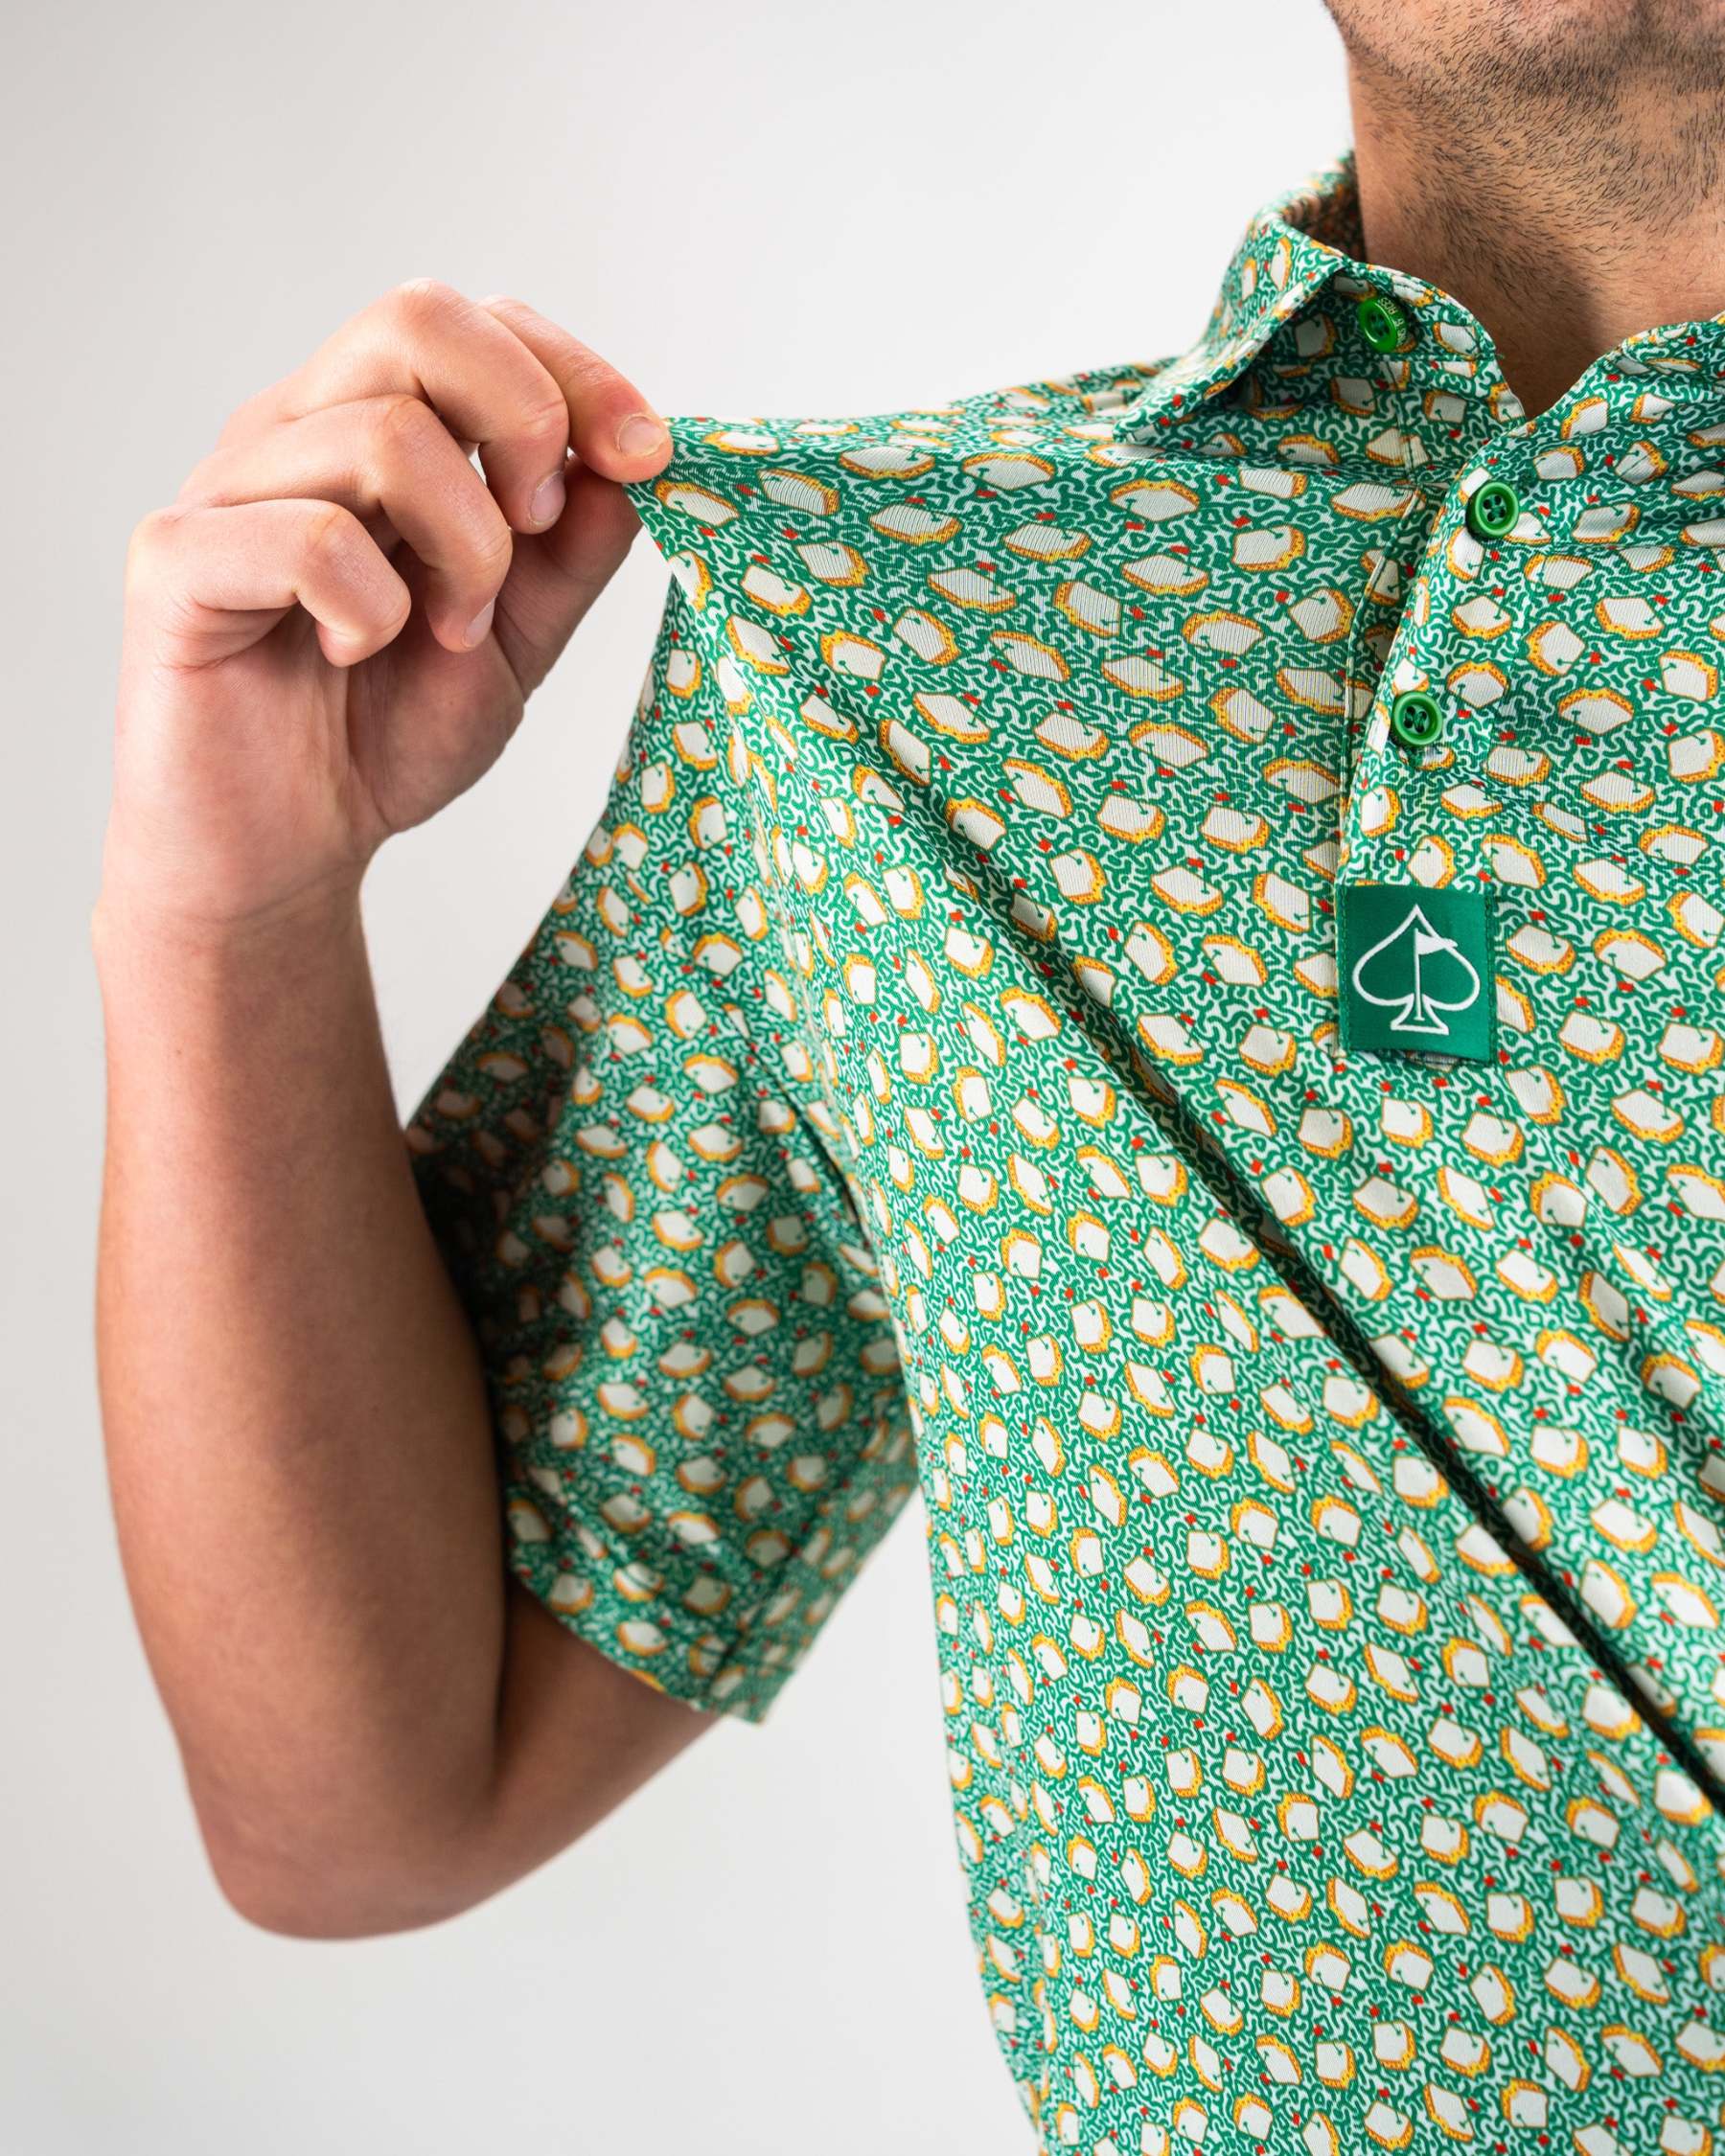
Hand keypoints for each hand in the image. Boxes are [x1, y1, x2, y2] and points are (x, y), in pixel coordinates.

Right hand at [102, 281, 672, 935]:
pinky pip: (308, 538)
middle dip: (526, 421)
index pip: (478, 318)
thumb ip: (575, 550)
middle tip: (537, 536)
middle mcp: (296, 432)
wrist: (282, 852)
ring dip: (464, 548)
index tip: (646, 457)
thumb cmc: (382, 733)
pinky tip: (359, 652)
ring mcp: (228, 487)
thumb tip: (636, 462)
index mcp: (373, 426)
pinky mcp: (176, 561)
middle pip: (419, 317)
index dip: (578, 372)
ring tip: (449, 632)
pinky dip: (371, 607)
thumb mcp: (520, 637)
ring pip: (385, 432)